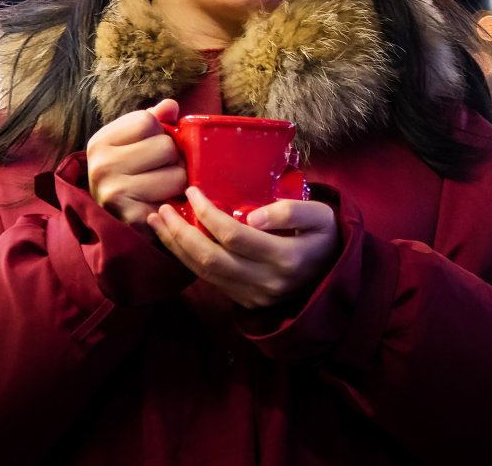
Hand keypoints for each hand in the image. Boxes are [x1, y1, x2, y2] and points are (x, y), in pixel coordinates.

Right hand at [86, 99, 185, 234]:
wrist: (112, 222)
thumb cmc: (128, 174)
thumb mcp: (133, 141)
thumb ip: (153, 119)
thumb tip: (171, 106)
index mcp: (101, 141)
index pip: (148, 120)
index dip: (159, 133)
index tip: (149, 149)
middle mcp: (101, 165)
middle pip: (167, 147)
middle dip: (172, 159)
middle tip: (159, 172)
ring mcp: (114, 192)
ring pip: (177, 174)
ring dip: (177, 183)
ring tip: (160, 189)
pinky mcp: (132, 217)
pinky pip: (175, 202)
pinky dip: (174, 205)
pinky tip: (160, 206)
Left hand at [147, 188, 339, 308]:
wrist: (335, 274)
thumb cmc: (325, 236)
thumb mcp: (322, 216)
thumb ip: (291, 212)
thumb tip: (252, 217)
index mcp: (286, 258)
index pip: (235, 236)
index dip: (208, 213)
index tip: (192, 191)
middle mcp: (266, 282)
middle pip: (211, 258)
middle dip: (180, 233)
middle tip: (161, 209)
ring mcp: (253, 296)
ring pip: (204, 274)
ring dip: (176, 248)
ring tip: (157, 223)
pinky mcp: (245, 301)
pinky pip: (209, 281)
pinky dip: (187, 261)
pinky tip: (174, 242)